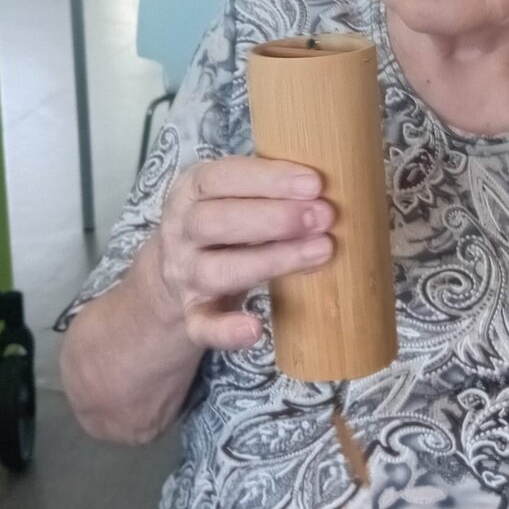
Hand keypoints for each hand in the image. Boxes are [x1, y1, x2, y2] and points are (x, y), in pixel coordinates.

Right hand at [152, 156, 334, 348]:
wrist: (176, 273)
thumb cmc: (224, 221)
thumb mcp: (232, 194)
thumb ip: (270, 189)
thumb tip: (332, 188)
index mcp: (190, 192)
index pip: (219, 177)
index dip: (267, 179)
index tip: (314, 183)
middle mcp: (181, 232)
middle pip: (215, 222)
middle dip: (275, 218)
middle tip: (324, 216)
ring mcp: (185, 276)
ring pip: (217, 271)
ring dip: (272, 261)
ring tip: (321, 251)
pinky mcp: (191, 315)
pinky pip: (202, 327)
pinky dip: (227, 331)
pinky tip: (257, 329)